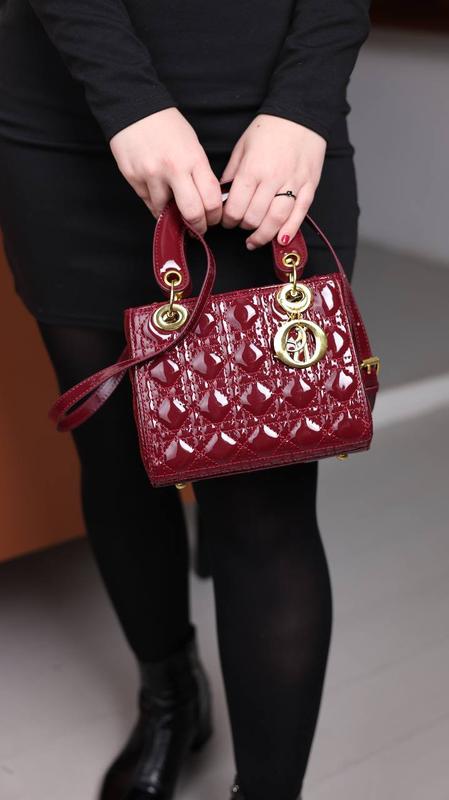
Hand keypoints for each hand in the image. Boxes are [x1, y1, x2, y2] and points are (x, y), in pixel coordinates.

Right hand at [109, 107, 222, 233]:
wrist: (133, 107)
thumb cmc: (167, 125)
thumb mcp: (192, 144)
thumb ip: (199, 172)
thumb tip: (205, 200)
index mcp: (193, 159)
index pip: (211, 200)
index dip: (214, 216)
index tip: (213, 219)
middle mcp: (173, 170)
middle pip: (192, 213)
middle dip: (198, 226)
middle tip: (198, 227)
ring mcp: (151, 175)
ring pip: (166, 212)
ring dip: (173, 216)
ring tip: (176, 211)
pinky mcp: (133, 179)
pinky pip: (148, 203)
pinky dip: (157, 206)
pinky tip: (161, 200)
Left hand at [220, 114, 325, 248]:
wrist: (301, 113)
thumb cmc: (269, 129)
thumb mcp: (242, 147)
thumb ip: (232, 173)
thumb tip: (223, 196)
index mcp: (252, 169)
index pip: (235, 207)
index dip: (228, 220)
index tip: (226, 220)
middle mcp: (272, 179)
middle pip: (254, 217)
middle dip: (243, 226)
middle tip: (240, 225)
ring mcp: (293, 184)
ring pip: (276, 220)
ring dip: (263, 236)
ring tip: (254, 240)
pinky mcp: (309, 186)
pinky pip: (299, 214)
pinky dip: (289, 231)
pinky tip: (279, 240)